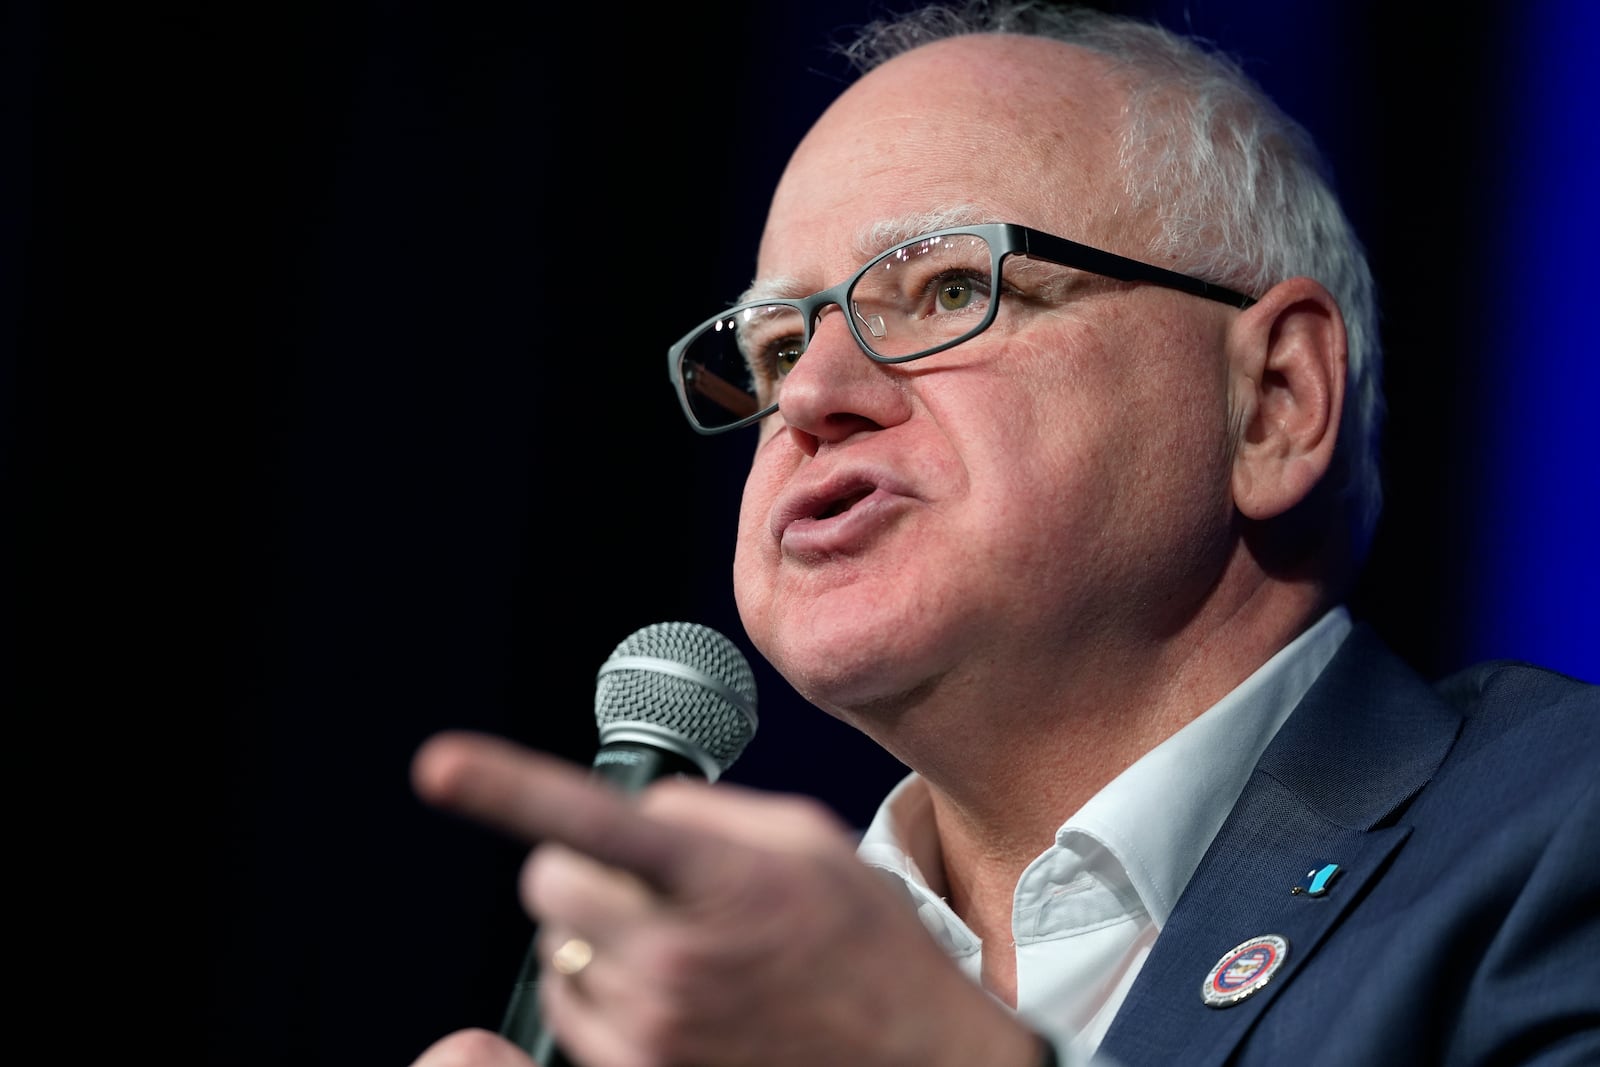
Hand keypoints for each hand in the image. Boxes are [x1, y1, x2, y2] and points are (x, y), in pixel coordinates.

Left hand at [411, 730, 1046, 1066]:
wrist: (912, 1064)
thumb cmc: (865, 944)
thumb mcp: (808, 843)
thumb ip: (709, 816)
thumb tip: (632, 814)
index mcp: (721, 881)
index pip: (593, 822)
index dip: (506, 787)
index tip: (437, 763)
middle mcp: (675, 960)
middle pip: (547, 884)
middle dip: (577, 869)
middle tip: (643, 882)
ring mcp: (654, 1032)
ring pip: (555, 950)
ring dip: (595, 936)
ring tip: (683, 948)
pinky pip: (572, 1013)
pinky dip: (601, 991)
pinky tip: (675, 994)